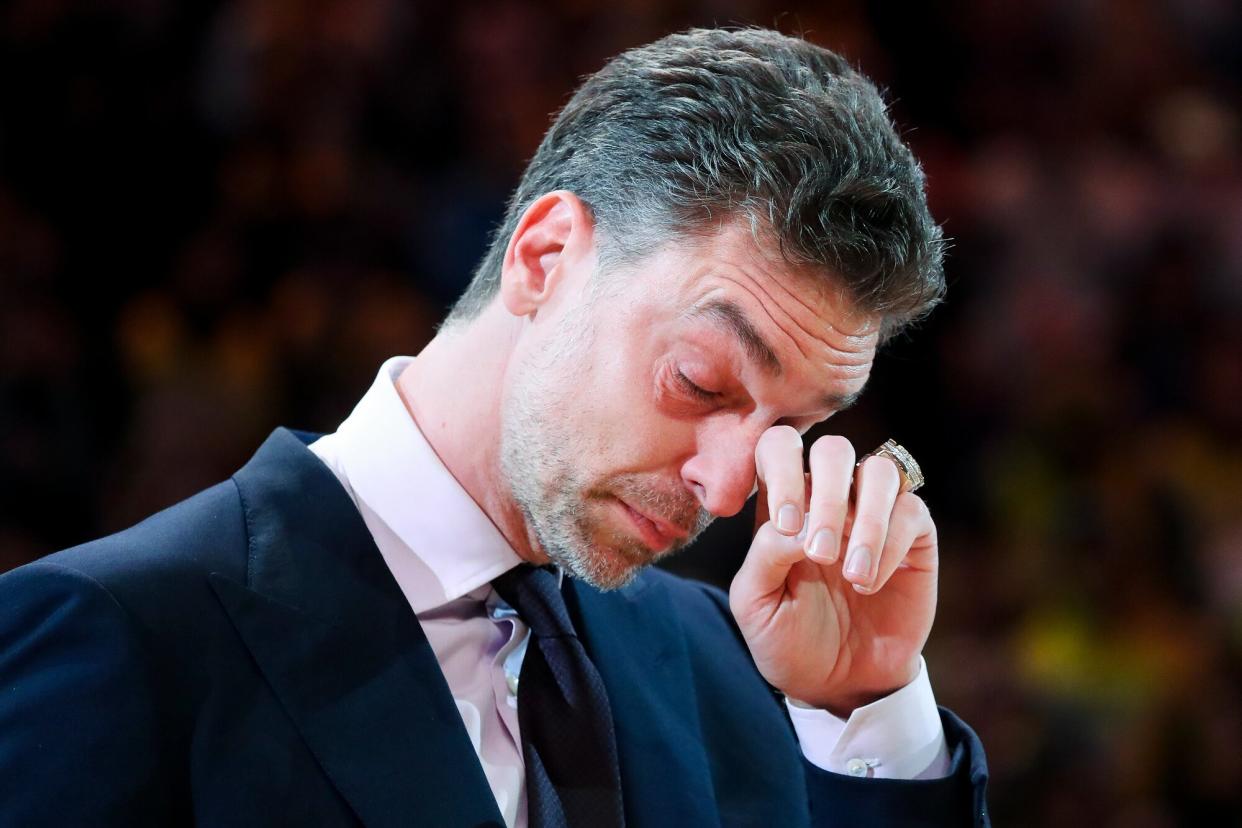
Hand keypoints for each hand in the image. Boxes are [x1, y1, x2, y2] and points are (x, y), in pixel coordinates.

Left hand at [727, 427, 937, 715]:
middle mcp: (829, 499)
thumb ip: (765, 554)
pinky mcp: (912, 537)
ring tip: (851, 575)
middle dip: (826, 496)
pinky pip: (911, 512)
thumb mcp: (756, 603)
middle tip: (819, 556)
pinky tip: (870, 583)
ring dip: (865, 521)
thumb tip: (798, 521)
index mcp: (783, 502)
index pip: (779, 446)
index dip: (782, 469)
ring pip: (880, 471)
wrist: (837, 683)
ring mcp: (873, 514)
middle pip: (833, 450)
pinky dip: (888, 547)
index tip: (785, 525)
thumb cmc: (787, 638)